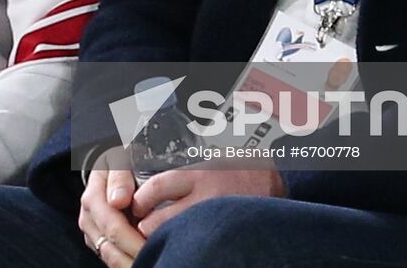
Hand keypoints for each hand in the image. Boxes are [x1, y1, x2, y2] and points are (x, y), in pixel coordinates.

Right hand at [78, 147, 146, 266]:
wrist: (112, 167)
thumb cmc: (120, 163)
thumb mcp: (121, 159)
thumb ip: (120, 178)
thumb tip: (118, 201)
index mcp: (93, 198)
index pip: (113, 227)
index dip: (134, 240)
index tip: (155, 246)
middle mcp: (88, 218)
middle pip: (111, 247)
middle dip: (135, 256)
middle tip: (159, 261)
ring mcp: (92, 232)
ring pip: (110, 257)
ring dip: (131, 262)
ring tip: (154, 263)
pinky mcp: (98, 241)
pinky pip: (112, 259)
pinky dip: (128, 262)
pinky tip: (146, 260)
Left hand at [130, 167, 284, 236]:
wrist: (272, 180)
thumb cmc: (236, 169)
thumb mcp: (207, 160)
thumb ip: (180, 174)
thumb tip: (148, 186)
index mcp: (198, 173)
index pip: (157, 187)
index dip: (140, 200)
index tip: (135, 206)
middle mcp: (206, 197)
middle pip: (162, 221)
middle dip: (146, 228)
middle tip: (141, 230)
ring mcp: (216, 217)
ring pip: (177, 237)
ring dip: (164, 240)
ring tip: (160, 240)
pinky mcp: (225, 230)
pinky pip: (199, 243)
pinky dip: (186, 246)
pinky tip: (184, 244)